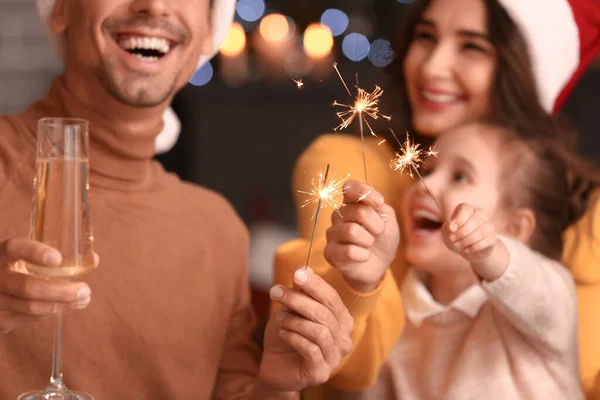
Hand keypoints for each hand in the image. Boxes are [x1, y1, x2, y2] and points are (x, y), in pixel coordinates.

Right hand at [0, 238, 96, 333]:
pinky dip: (51, 313)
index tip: (58, 259)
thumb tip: (93, 259)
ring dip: (62, 306)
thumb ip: (58, 258)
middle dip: (61, 291)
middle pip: (28, 287)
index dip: (36, 252)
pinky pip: (28, 319)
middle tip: (85, 290)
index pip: (16, 247)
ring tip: (83, 300)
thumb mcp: (29, 259)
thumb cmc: (17, 270)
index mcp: (2, 253)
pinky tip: (67, 307)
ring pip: (30, 307)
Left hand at [259, 268, 352, 392]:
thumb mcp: (292, 310)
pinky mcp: (321, 373)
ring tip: (279, 319)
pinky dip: (294, 337)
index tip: (296, 273)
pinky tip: (282, 334)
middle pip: (325, 313)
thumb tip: (306, 268)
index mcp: (341, 321)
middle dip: (299, 299)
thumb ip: (301, 293)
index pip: (332, 298)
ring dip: (294, 321)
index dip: (315, 284)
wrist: (274, 366)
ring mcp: (334, 358)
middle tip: (276, 292)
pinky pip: (311, 349)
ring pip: (319, 331)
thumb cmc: (287, 335)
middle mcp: (343, 339)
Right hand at [324, 180, 399, 292]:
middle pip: (359, 211)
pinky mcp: (330, 252)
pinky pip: (349, 251)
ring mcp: (332, 233)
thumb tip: (372, 201)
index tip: (380, 203)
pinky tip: (364, 256)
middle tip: (378, 233)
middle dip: (376, 225)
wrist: (380, 265)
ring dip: (369, 240)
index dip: (364, 192)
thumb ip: (379, 206)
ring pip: (352, 231)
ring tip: (369, 245)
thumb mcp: (388, 218)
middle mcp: (338, 215)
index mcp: (352, 203)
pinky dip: (364, 255)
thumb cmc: (382, 239)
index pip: (350, 187)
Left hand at [442, 203, 496, 263]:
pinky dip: (474, 247)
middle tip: (452, 239)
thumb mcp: (446, 233)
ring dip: (467, 240)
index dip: (458, 219)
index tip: (451, 229)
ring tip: (458, 245)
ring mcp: (488, 225)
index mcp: (467, 209)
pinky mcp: (492, 237)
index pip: (466, 209)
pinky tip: (466, 250)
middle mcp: (479, 214)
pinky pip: (485, 241)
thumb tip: (452, 228)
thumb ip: (447, 229)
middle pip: (475, 219)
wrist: (466, 249)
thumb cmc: (455, 237)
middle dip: (462, 232)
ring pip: (481, 231)